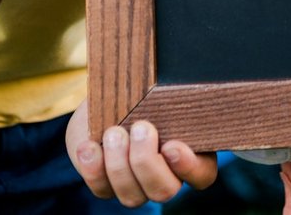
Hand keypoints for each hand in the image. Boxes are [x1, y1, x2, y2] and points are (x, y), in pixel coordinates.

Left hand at [66, 99, 217, 206]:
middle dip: (147, 161)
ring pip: (132, 196)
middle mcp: (166, 177)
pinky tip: (88, 146)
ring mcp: (137, 187)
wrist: (107, 98)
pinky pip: (102, 189)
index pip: (202, 175)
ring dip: (119, 164)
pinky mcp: (107, 187)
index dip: (189, 167)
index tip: (172, 146)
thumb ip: (169, 100)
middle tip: (139, 128)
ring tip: (113, 132)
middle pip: (164, 191)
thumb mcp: (156, 92)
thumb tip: (167, 94)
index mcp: (191, 154)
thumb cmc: (141, 92)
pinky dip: (94, 168)